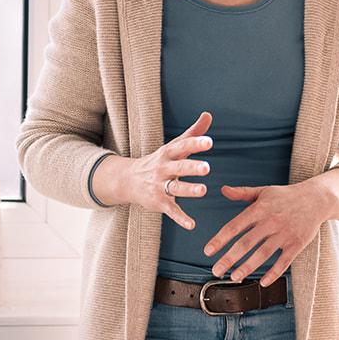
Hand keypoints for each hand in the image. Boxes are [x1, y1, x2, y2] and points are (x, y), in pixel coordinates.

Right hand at [96, 113, 212, 229]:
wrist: (128, 180)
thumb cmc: (159, 161)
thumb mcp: (174, 146)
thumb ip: (193, 132)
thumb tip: (208, 114)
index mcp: (169, 153)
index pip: (183, 146)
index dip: (196, 144)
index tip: (210, 142)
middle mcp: (163, 168)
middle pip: (179, 167)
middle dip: (192, 167)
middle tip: (207, 167)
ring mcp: (160, 186)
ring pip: (176, 188)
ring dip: (189, 190)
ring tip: (204, 190)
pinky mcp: (159, 202)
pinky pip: (171, 210)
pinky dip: (180, 218)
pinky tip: (192, 225)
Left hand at [204, 169, 338, 283]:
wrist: (317, 198)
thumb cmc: (286, 196)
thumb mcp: (264, 191)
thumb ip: (242, 193)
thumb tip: (223, 190)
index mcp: (259, 209)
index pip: (235, 226)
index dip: (220, 239)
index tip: (207, 251)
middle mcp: (271, 221)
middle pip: (246, 243)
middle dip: (229, 258)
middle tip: (216, 270)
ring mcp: (285, 233)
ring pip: (263, 254)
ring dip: (247, 267)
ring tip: (234, 277)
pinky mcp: (297, 243)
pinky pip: (284, 261)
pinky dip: (273, 273)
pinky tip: (262, 282)